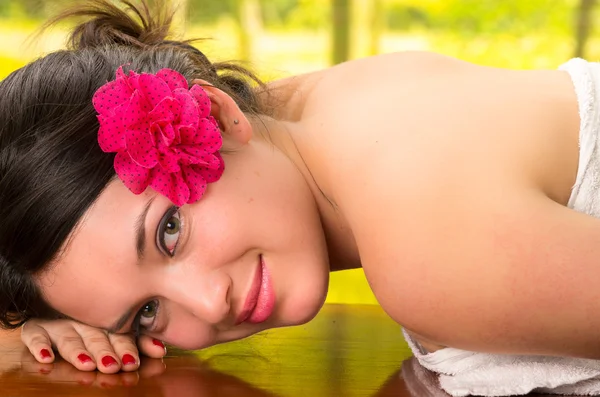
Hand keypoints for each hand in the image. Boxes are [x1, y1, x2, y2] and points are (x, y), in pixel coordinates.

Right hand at [20, 318, 166, 372]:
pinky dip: (40, 346)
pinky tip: (46, 359)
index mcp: (106, 320)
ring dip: (78, 352)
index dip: (129, 347)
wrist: (54, 304)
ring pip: (70, 338)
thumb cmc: (93, 325)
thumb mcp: (115, 334)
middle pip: (96, 337)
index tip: (134, 362)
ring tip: (87, 364)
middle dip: (106, 352)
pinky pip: (35, 335)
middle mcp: (84, 320)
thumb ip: (138, 342)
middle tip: (114, 365)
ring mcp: (60, 324)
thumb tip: (160, 350)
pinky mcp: (36, 328)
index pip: (120, 333)